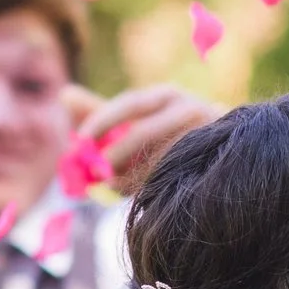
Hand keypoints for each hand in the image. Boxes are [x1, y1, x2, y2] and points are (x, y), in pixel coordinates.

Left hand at [70, 83, 223, 191]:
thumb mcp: (137, 119)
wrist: (223, 152)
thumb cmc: (169, 133)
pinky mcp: (212, 160)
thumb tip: (64, 94)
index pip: (131, 104)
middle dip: (116, 153)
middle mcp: (189, 109)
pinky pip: (175, 176)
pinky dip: (152, 186)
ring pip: (159, 159)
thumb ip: (101, 111)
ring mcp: (204, 135)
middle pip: (144, 131)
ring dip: (131, 176)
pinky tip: (138, 194)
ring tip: (111, 188)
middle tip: (95, 171)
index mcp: (166, 96)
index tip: (81, 140)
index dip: (103, 121)